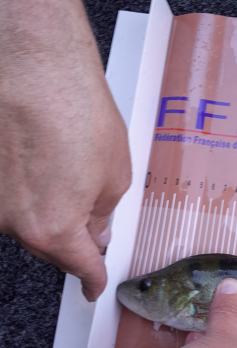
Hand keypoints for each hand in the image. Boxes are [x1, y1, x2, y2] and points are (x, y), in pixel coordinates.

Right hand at [0, 0, 130, 299]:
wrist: (30, 61)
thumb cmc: (74, 107)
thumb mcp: (116, 171)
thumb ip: (104, 213)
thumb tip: (96, 231)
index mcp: (53, 228)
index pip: (79, 267)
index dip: (91, 279)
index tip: (93, 287)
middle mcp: (11, 222)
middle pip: (49, 243)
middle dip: (70, 230)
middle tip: (86, 198)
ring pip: (24, 216)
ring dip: (43, 199)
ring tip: (58, 156)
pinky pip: (6, 192)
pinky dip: (21, 180)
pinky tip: (34, 151)